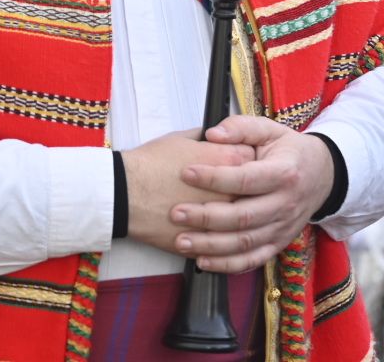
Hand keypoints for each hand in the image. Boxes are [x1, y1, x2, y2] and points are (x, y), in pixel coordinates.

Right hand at [123, 130, 253, 254]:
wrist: (126, 193)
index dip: (251, 160)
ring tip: (227, 215)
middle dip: (251, 192)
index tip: (244, 164)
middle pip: (257, 193)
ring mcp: (223, 219)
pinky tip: (218, 236)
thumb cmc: (151, 163)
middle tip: (237, 190)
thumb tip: (214, 137)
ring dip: (238, 220)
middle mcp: (233, 190)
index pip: (257, 159)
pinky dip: (225, 243)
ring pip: (245, 225)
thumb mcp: (181, 138)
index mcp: (229, 159)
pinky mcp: (209, 241)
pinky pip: (227, 246)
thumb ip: (207, 138)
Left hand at [166, 115, 334, 274]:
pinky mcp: (279, 244)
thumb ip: (241, 128)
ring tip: (181, 240)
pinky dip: (227, 265)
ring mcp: (283, 228)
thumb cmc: (290, 151)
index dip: (215, 177)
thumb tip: (212, 134)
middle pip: (243, 217)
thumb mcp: (270, 130)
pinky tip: (203, 261)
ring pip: (245, 243)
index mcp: (284, 173)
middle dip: (206, 217)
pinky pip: (252, 260)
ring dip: (211, 245)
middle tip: (176, 212)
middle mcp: (285, 204)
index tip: (186, 172)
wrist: (323, 176)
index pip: (246, 179)